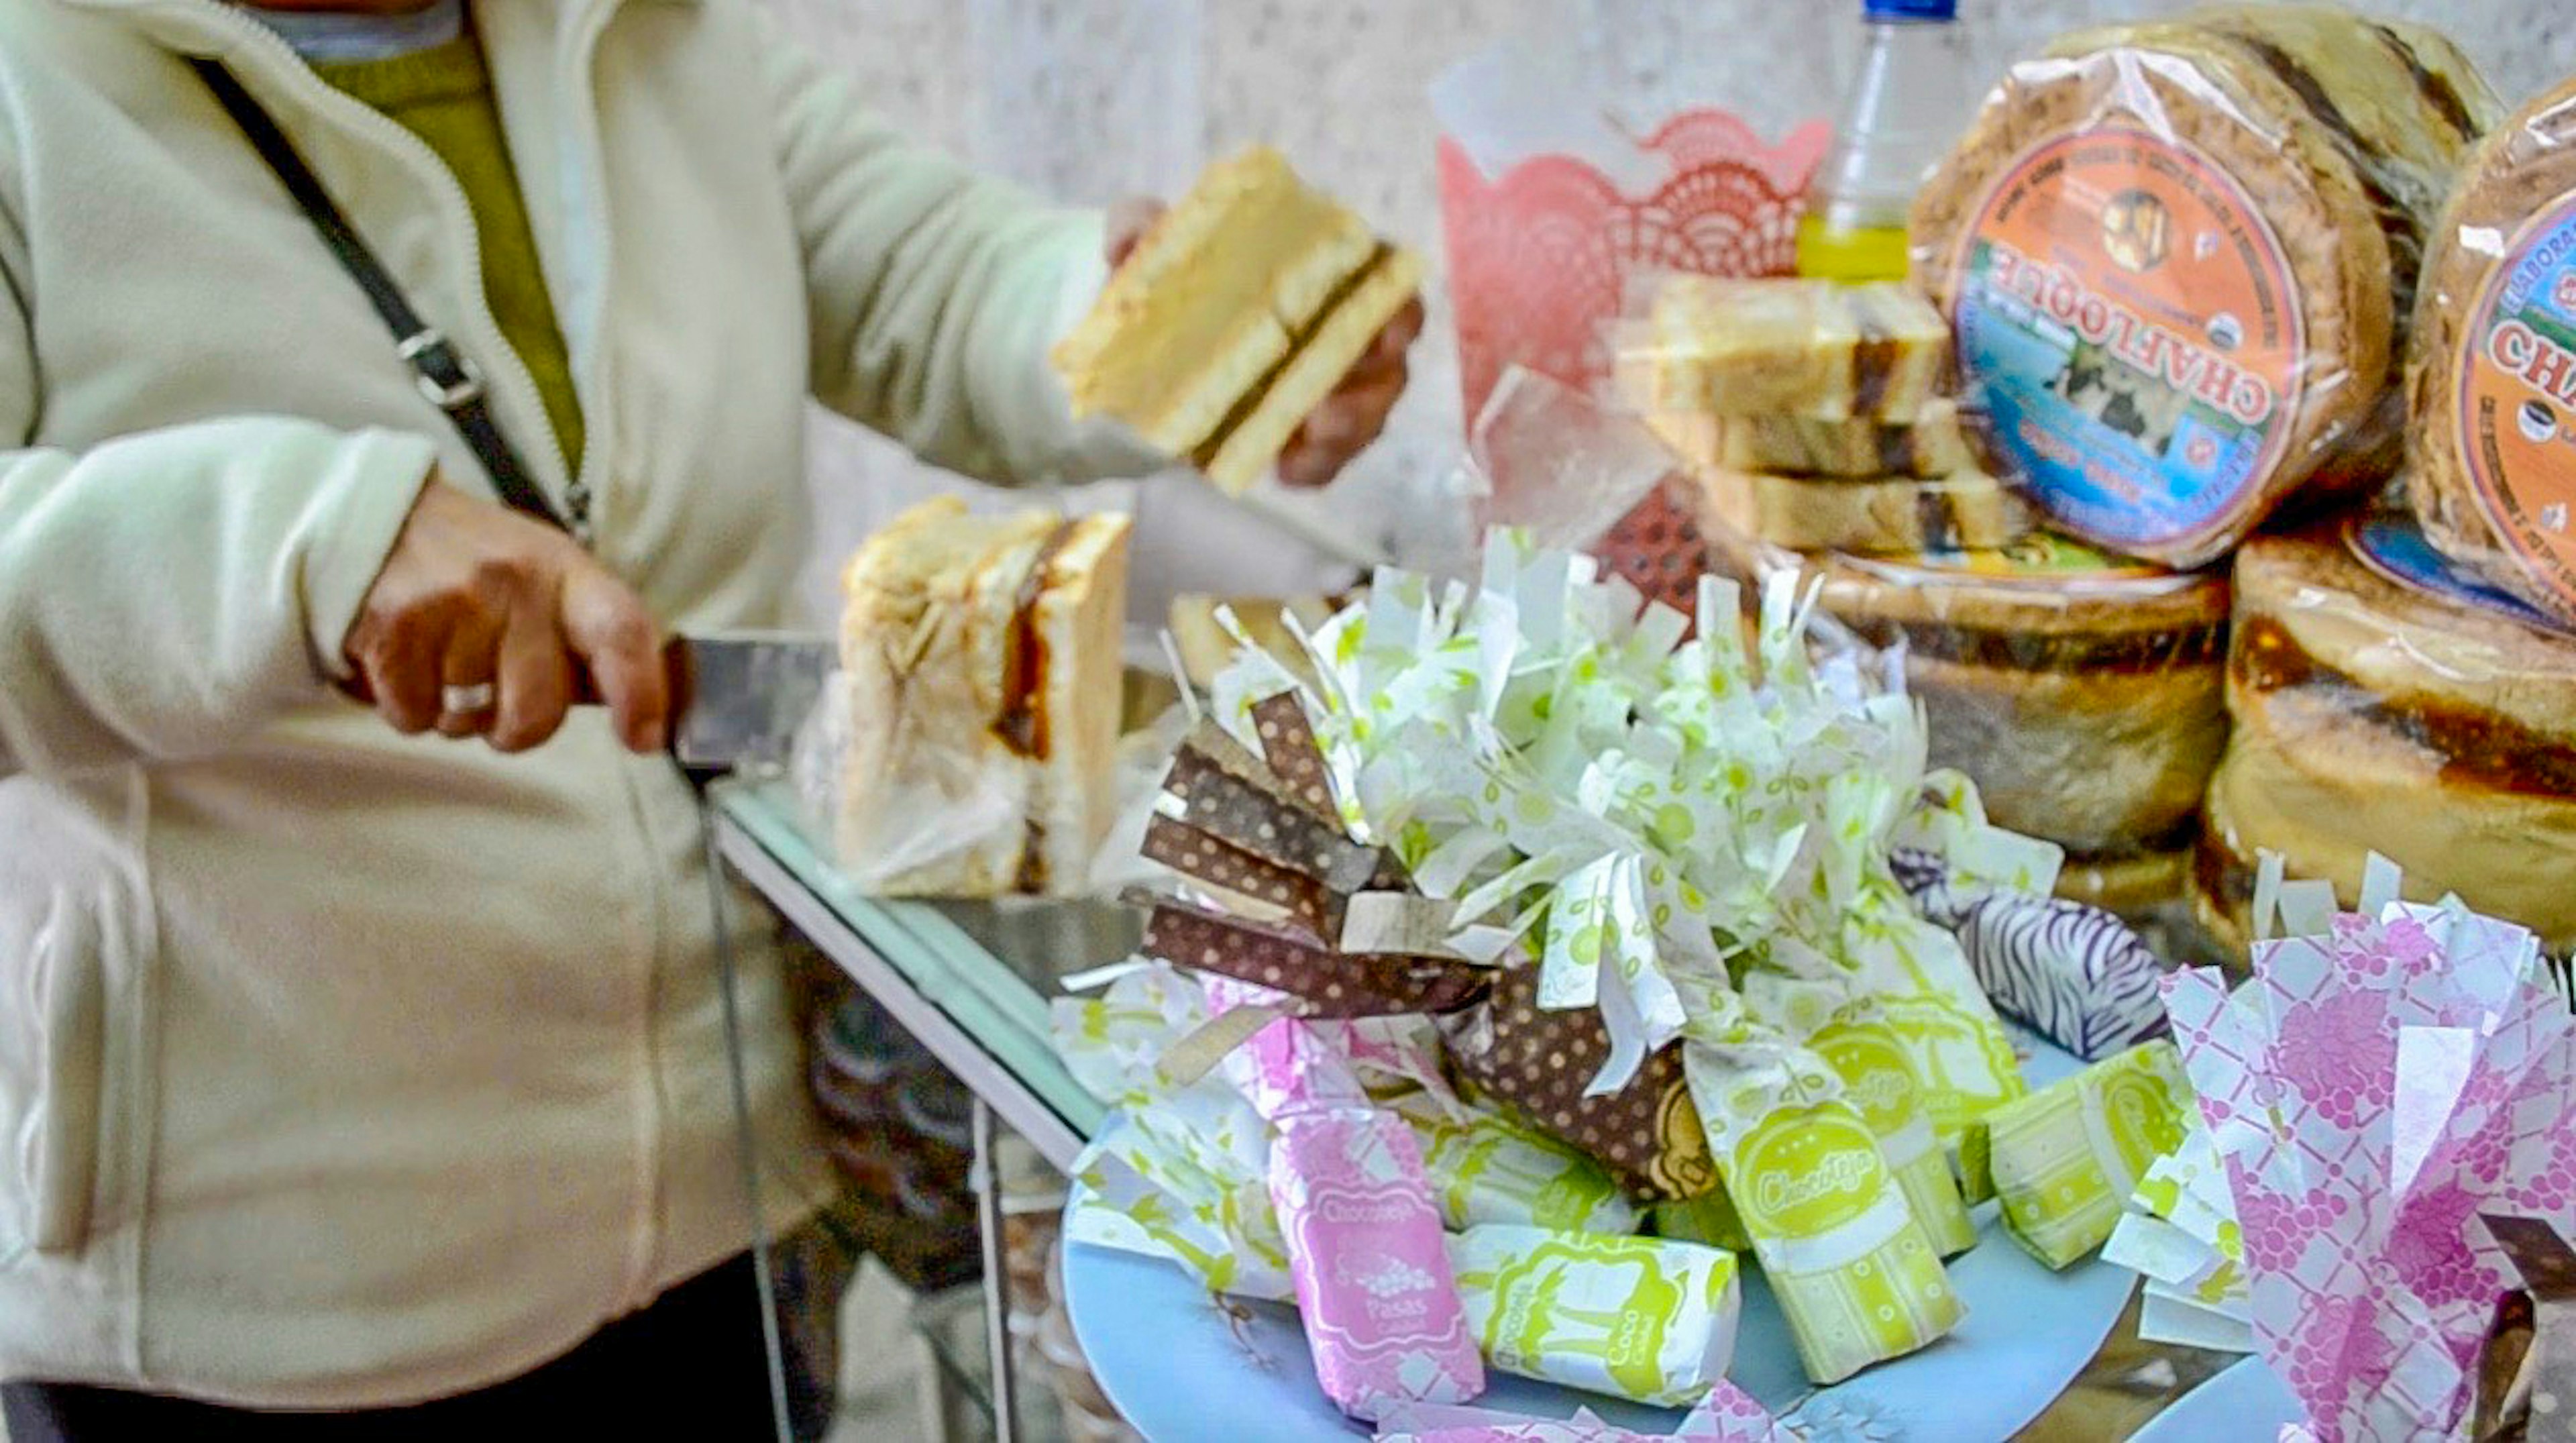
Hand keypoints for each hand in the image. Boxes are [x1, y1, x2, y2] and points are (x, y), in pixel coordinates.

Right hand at [343, 478, 670, 754]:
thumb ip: (586, 635)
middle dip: (517, 728)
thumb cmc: (473, 561)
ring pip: (469, 722)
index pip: (621, 631)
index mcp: (564, 571)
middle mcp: (513, 584)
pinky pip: (414, 717)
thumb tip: (634, 710)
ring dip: (456, 714)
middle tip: (495, 698)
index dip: (640, 693)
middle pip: (538, 711)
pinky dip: (408, 706)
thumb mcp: (544, 574)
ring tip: (442, 661)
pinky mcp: (392, 631)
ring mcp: (451, 605)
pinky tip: (405, 660)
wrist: (373, 515)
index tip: (642, 738)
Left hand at [1105, 199, 1423, 489]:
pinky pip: (1328, 460)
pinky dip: (1314, 468)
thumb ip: (1138, 227)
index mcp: (1321, 274)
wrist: (1140, 344)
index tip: (1386, 334)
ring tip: (1300, 446)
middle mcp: (1339, 330)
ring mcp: (1329, 388)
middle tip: (1323, 412)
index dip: (1398, 312)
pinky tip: (1281, 471)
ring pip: (1366, 418)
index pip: (1384, 285)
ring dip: (1344, 436)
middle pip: (1385, 364)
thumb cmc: (1169, 280)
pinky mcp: (1305, 436)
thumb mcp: (1150, 244)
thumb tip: (1128, 239)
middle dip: (1366, 393)